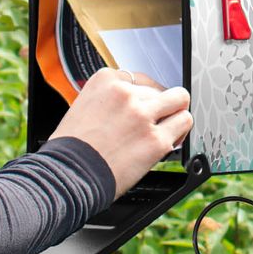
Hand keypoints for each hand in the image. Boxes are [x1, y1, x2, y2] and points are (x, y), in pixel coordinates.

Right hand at [48, 66, 192, 197]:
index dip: (143, 96)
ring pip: (180, 101)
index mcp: (105, 80)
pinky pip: (183, 124)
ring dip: (174, 114)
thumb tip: (129, 104)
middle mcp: (125, 93)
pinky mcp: (156, 139)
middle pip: (160, 90)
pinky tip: (169, 141)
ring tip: (167, 127)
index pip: (140, 79)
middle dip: (159, 106)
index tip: (143, 106)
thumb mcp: (83, 106)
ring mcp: (142, 115)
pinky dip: (179, 132)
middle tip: (153, 121)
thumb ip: (108, 99)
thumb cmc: (71, 147)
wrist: (69, 174)